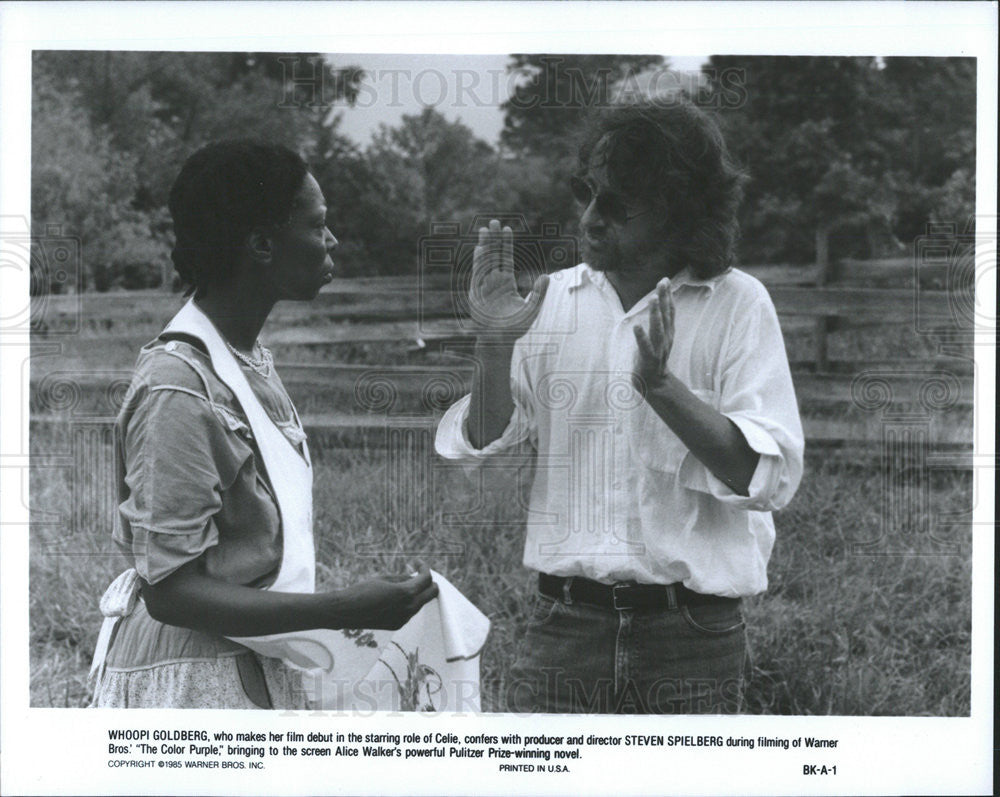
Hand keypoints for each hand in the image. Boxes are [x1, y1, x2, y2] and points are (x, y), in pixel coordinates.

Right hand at [342, 563, 438, 630]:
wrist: (347, 611)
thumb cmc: (363, 591)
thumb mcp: (385, 578)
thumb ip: (403, 578)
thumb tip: (415, 577)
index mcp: (406, 593)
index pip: (426, 579)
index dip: (424, 568)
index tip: (418, 564)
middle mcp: (409, 608)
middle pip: (431, 593)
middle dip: (429, 582)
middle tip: (420, 574)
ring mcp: (404, 618)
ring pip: (421, 603)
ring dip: (418, 593)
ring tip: (405, 584)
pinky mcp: (398, 625)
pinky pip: (410, 611)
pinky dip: (408, 602)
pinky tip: (395, 597)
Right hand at [468, 219, 547, 337]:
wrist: (499, 340)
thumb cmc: (515, 327)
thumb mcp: (532, 309)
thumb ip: (539, 294)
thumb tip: (546, 276)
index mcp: (506, 283)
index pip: (505, 259)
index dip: (506, 244)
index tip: (507, 229)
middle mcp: (494, 282)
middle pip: (493, 255)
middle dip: (493, 239)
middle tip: (494, 222)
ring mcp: (484, 286)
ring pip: (485, 262)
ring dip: (485, 246)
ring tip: (485, 230)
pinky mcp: (477, 294)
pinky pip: (478, 274)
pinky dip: (479, 262)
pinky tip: (481, 250)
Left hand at [632, 279, 674, 394]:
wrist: (655, 384)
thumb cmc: (654, 358)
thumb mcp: (659, 338)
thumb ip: (660, 322)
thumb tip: (658, 303)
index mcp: (668, 333)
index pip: (669, 311)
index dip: (668, 296)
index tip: (665, 280)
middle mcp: (666, 339)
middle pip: (666, 316)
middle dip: (664, 298)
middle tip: (662, 282)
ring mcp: (658, 349)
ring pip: (658, 329)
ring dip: (655, 314)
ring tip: (652, 299)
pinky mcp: (648, 359)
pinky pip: (645, 347)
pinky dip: (641, 336)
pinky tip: (636, 326)